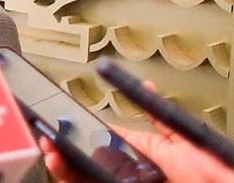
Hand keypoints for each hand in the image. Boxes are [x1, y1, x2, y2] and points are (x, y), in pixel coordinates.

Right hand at [41, 125, 232, 182]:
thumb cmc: (212, 172)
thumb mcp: (185, 137)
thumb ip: (161, 114)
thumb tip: (145, 86)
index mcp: (148, 155)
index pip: (107, 140)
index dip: (84, 129)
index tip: (67, 119)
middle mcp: (133, 173)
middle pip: (88, 158)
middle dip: (64, 145)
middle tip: (49, 134)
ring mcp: (123, 182)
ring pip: (82, 175)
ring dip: (61, 162)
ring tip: (50, 149)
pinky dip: (69, 178)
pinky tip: (61, 166)